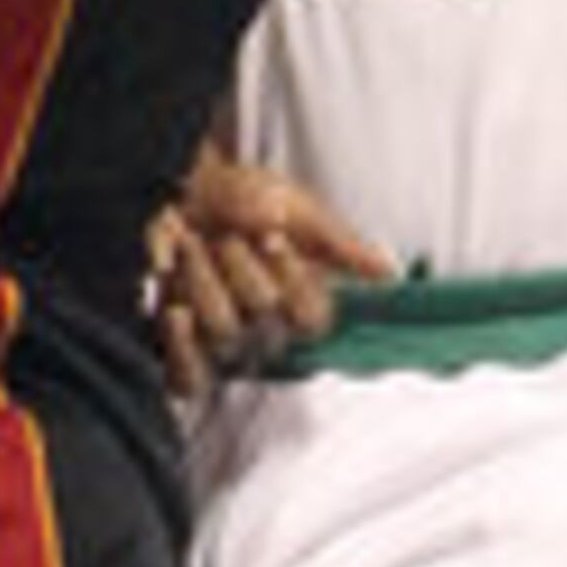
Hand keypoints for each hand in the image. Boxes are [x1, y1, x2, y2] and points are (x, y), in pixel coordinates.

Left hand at [146, 153, 395, 399]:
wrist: (181, 187)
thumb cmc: (243, 197)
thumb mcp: (297, 209)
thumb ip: (340, 244)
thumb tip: (390, 273)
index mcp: (300, 298)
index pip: (312, 318)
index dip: (292, 280)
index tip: (271, 237)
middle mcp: (265, 327)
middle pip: (263, 318)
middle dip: (240, 267)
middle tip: (226, 237)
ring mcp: (221, 340)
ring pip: (224, 334)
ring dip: (203, 281)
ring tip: (191, 246)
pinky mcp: (180, 350)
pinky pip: (188, 379)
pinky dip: (182, 346)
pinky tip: (177, 312)